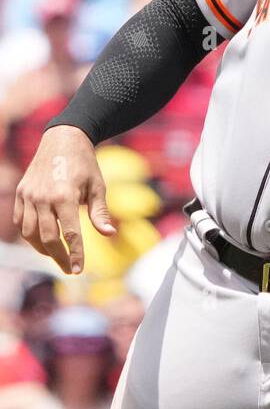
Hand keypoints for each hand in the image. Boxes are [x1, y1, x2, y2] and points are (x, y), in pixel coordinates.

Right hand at [13, 126, 115, 274]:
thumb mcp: (97, 186)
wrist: (63, 138)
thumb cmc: (84, 164)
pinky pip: (20, 221)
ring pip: (30, 233)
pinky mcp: (21, 192)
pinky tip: (41, 240)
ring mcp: (29, 195)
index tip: (79, 270)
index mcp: (65, 196)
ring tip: (56, 255)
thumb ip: (100, 213)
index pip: (70, 234)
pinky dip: (29, 234)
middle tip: (69, 269)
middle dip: (59, 257)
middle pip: (48, 238)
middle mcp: (43, 197)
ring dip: (42, 249)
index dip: (75, 254)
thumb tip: (109, 233)